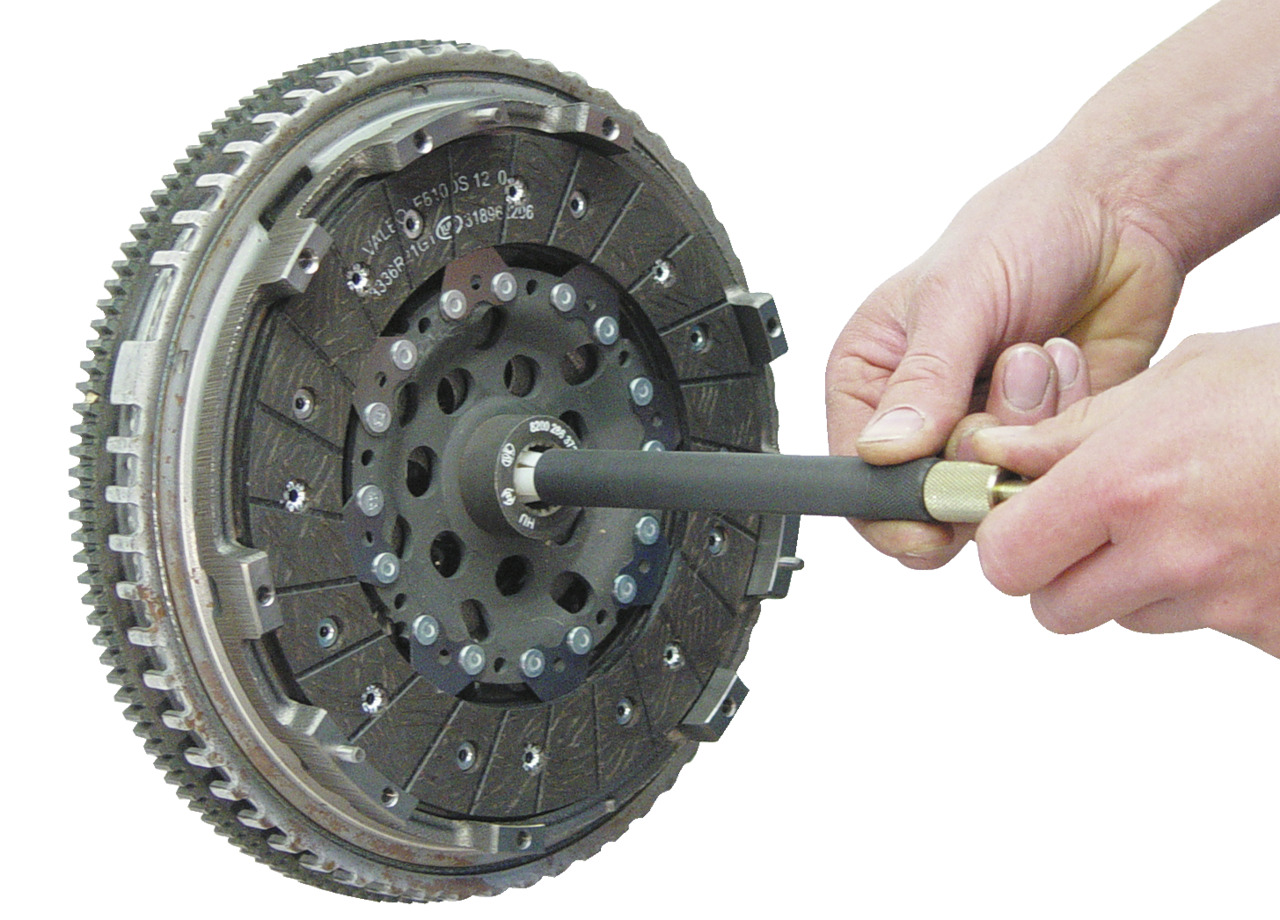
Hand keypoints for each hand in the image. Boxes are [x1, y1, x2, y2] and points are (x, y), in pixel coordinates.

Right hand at [825, 153, 1183, 566]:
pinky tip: (1065, 361)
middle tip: (1005, 374)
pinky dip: (1065, 420)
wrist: (1119, 212)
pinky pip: (1046, 471)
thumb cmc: (1024, 228)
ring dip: (1026, 422)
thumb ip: (922, 378)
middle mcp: (917, 413)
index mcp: (869, 378)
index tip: (934, 504)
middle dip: (973, 447)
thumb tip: (882, 449)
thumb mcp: (958, 295)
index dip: (892, 505)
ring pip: (991, 487)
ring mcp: (979, 428)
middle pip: (927, 496)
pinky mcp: (1039, 438)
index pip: (857, 476)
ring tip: (1036, 352)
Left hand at [972, 324, 1279, 657]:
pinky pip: (1205, 626)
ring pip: (1129, 617)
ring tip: (1194, 513)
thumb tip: (999, 454)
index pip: (1006, 556)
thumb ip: (1080, 429)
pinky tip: (1247, 538)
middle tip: (1095, 521)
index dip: (1006, 535)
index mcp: (1132, 482)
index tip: (1019, 512)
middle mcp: (1174, 553)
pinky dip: (1210, 594)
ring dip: (1137, 579)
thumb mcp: (1186, 376)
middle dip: (1061, 569)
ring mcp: (1233, 603)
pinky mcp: (1275, 633)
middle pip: (1055, 607)